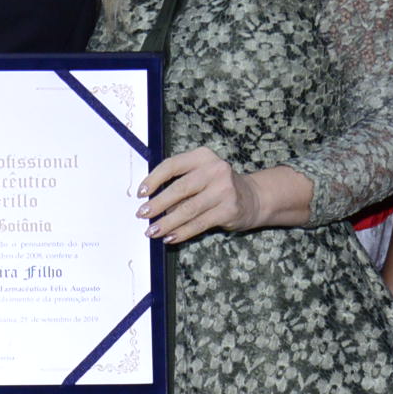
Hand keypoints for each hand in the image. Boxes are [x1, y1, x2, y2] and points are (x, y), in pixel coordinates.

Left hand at [136, 147, 254, 243]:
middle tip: (142, 214)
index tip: (141, 193)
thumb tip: (151, 203)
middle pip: (179, 188)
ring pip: (188, 209)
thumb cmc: (217, 186)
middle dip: (157, 204)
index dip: (153, 179)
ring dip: (167, 223)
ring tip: (152, 231)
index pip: (172, 165)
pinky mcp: (229, 210)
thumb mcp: (200, 174)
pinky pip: (199, 224)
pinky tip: (170, 237)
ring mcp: (224, 190)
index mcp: (202, 157)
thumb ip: (179, 182)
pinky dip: (182, 232)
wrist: (252, 197)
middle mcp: (215, 170)